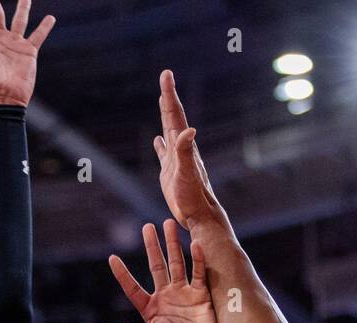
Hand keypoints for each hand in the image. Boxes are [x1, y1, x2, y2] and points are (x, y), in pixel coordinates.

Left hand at [99, 220, 222, 322]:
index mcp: (150, 309)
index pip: (132, 287)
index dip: (122, 274)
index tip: (112, 258)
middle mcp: (166, 297)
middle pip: (157, 266)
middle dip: (152, 246)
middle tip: (147, 227)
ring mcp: (184, 293)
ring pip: (177, 263)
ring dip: (173, 244)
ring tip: (169, 223)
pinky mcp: (202, 295)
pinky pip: (199, 273)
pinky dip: (197, 259)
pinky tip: (194, 243)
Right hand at [154, 70, 219, 227]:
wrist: (199, 214)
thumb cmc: (193, 197)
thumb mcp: (187, 173)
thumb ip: (186, 151)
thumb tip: (189, 130)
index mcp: (183, 145)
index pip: (174, 114)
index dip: (169, 94)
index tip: (166, 74)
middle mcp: (181, 148)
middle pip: (172, 117)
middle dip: (168, 96)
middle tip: (165, 77)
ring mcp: (175, 160)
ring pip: (169, 131)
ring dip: (166, 115)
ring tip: (163, 100)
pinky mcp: (171, 173)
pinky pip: (164, 153)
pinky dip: (160, 144)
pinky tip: (157, 140)